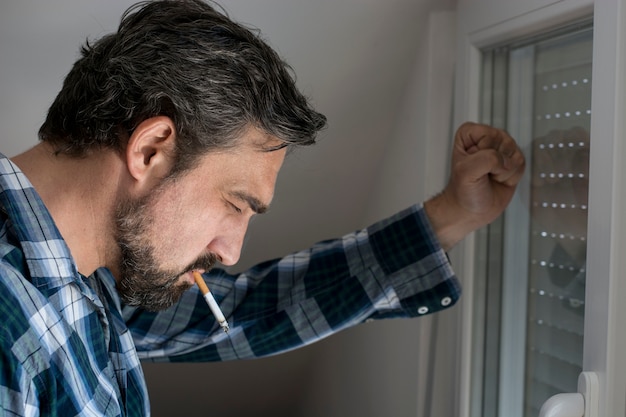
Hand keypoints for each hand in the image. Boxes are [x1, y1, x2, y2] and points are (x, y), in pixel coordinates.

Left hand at [424, 122, 525, 249]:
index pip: (487, 134)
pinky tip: (499, 180)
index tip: (472, 165)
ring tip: (490, 177)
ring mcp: (501, 149)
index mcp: (469, 134)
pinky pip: (522, 164)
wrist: (471, 210)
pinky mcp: (512, 161)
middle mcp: (486, 137)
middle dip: (495, 163)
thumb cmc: (463, 190)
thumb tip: (507, 161)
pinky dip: (511, 177)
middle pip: (505, 142)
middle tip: (483, 173)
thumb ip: (486, 160)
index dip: (482, 153)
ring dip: (504, 172)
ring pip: (515, 153)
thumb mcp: (465, 173)